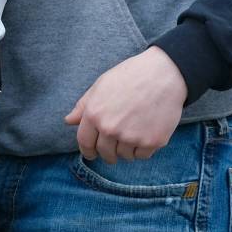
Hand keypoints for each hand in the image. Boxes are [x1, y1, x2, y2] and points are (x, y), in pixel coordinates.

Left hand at [64, 47, 186, 162]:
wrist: (163, 74)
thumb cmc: (130, 76)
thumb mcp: (101, 85)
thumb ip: (83, 106)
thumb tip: (68, 121)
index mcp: (94, 114)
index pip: (85, 142)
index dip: (87, 150)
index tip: (92, 153)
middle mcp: (110, 128)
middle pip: (105, 153)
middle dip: (108, 152)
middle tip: (116, 143)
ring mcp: (131, 137)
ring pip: (124, 156)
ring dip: (126, 149)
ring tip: (134, 131)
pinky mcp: (151, 142)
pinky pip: (142, 155)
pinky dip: (143, 148)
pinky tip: (146, 131)